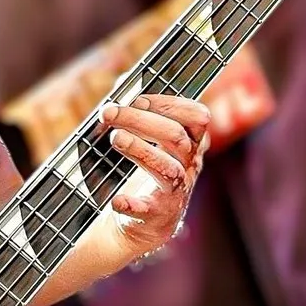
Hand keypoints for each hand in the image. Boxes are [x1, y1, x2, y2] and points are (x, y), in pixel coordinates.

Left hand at [98, 93, 211, 254]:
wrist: (135, 225)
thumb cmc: (140, 175)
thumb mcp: (144, 141)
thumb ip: (137, 111)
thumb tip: (125, 80)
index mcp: (189, 146)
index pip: (197, 118)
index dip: (170, 104)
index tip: (138, 100)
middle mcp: (187, 168)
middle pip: (176, 137)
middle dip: (141, 120)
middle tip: (108, 112)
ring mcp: (174, 194)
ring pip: (167, 169)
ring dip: (140, 150)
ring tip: (114, 139)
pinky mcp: (157, 218)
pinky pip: (147, 209)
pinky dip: (131, 204)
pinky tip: (115, 199)